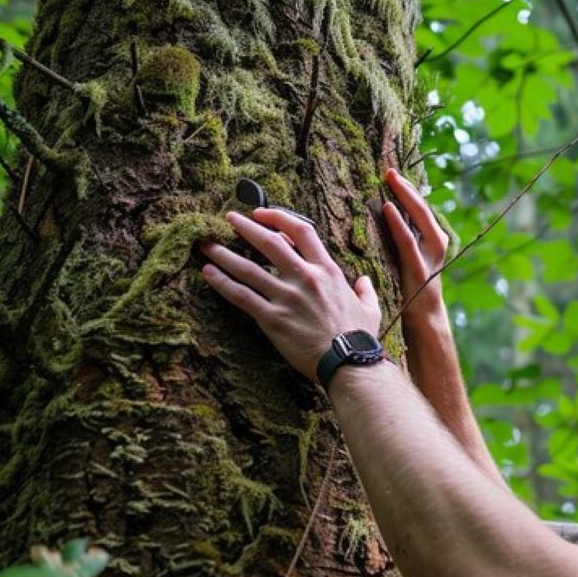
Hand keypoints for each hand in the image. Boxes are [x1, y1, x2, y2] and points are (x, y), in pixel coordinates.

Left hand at [199, 208, 381, 380]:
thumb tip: (364, 281)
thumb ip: (365, 290)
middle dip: (245, 227)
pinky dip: (222, 282)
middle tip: (228, 219)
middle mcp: (304, 278)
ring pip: (248, 268)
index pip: (301, 231)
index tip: (262, 213)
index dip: (278, 217)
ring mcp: (286, 297)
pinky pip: (241, 296)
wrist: (348, 362)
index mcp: (327, 270)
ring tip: (207, 245)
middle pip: (268, 242)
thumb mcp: (370, 308)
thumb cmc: (360, 337)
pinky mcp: (272, 318)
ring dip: (224, 254)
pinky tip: (208, 273)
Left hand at [382, 168, 449, 319]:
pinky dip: (398, 223)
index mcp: (433, 239)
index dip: (408, 189)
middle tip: (389, 170)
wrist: (424, 318)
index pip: (421, 208)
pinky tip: (388, 209)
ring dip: (406, 198)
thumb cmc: (411, 287)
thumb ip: (404, 238)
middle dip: (407, 188)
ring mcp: (430, 256)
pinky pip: (407, 241)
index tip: (393, 172)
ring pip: (420, 219)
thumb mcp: (410, 257)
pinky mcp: (418, 269)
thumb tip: (385, 216)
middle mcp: (436, 243)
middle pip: (422, 208)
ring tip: (392, 181)